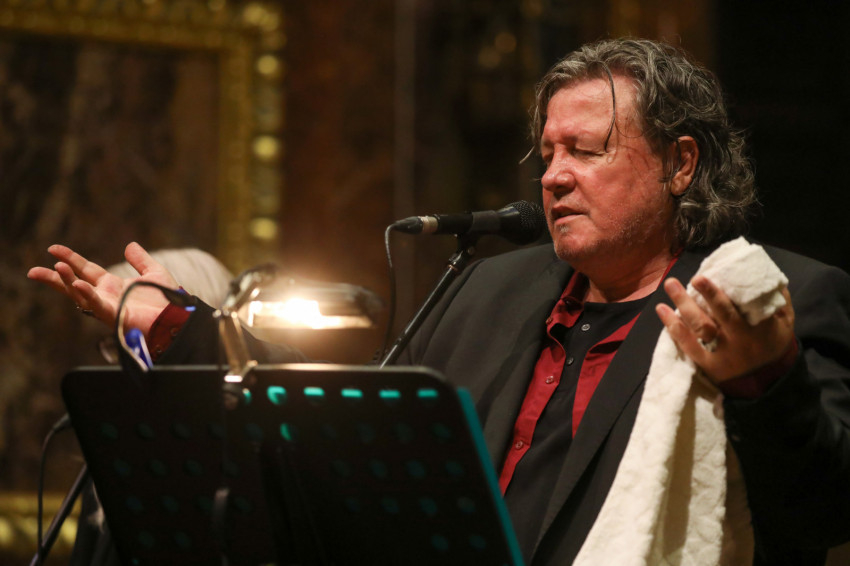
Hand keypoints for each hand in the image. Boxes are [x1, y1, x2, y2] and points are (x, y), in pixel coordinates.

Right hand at [27, 242, 178, 336]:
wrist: (179, 319)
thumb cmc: (168, 301)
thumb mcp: (154, 273)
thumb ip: (141, 260)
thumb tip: (129, 245)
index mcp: (112, 286)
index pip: (86, 270)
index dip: (70, 259)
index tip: (53, 249)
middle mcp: (106, 297)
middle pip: (74, 284)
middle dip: (55, 277)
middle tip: (34, 271)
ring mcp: (108, 307)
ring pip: (81, 295)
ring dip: (68, 282)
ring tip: (57, 269)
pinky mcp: (116, 316)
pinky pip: (97, 306)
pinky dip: (87, 296)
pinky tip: (78, 285)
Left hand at [655, 276, 795, 382]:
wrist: (768, 382)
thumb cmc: (773, 344)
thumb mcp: (785, 323)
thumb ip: (779, 300)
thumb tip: (765, 274)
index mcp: (761, 328)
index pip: (746, 306)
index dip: (728, 292)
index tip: (712, 276)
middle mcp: (742, 340)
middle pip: (723, 314)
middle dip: (708, 294)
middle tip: (694, 277)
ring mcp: (724, 354)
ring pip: (702, 327)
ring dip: (684, 305)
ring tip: (671, 285)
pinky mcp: (709, 365)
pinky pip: (689, 346)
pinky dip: (674, 328)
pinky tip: (662, 310)